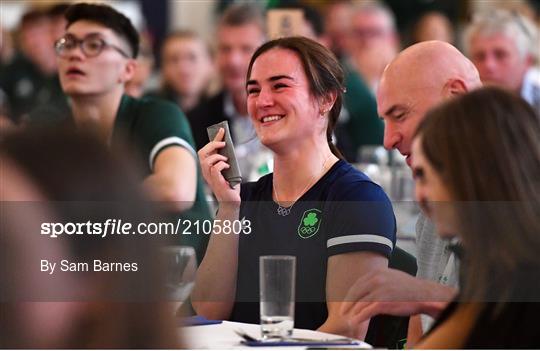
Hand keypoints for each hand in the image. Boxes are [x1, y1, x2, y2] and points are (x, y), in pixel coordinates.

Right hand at [198, 128, 240, 203]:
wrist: (232, 201)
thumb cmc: (230, 186)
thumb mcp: (228, 169)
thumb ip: (226, 159)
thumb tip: (229, 146)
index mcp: (208, 167)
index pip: (206, 150)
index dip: (214, 138)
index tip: (222, 129)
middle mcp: (206, 172)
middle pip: (202, 153)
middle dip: (213, 144)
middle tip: (224, 143)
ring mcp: (209, 177)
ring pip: (206, 161)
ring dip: (218, 156)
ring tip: (226, 159)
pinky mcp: (215, 182)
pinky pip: (215, 169)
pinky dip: (222, 165)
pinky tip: (227, 167)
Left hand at [340, 268, 454, 326]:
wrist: (424, 295)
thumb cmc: (410, 289)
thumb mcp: (391, 278)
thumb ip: (378, 281)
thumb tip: (368, 287)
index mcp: (377, 272)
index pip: (358, 283)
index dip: (350, 294)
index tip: (346, 301)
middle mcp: (376, 278)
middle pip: (355, 292)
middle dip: (347, 303)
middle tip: (342, 311)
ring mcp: (379, 289)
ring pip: (360, 302)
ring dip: (352, 311)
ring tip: (348, 318)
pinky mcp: (383, 301)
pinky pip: (367, 310)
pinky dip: (360, 316)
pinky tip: (356, 320)